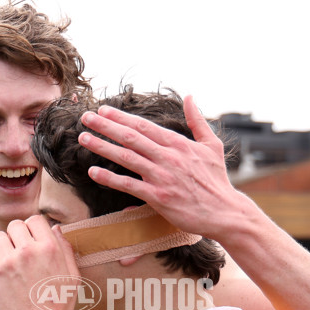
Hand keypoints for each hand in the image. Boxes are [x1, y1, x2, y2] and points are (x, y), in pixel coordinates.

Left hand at [0, 216, 78, 309]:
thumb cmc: (57, 307)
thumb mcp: (73, 277)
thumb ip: (66, 250)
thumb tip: (56, 229)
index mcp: (49, 249)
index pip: (35, 219)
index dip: (33, 229)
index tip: (31, 240)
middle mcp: (28, 251)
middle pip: (15, 225)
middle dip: (16, 236)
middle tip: (19, 252)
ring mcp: (8, 262)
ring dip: (2, 246)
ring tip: (8, 262)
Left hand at [79, 95, 238, 239]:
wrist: (225, 212)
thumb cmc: (217, 181)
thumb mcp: (212, 145)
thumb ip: (198, 121)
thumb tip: (190, 97)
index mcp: (179, 144)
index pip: (144, 126)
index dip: (121, 117)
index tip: (104, 110)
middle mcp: (168, 157)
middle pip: (131, 137)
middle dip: (105, 126)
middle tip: (85, 118)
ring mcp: (162, 177)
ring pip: (126, 157)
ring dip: (102, 147)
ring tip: (84, 138)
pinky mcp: (159, 197)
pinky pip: (129, 185)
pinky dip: (110, 178)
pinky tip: (94, 172)